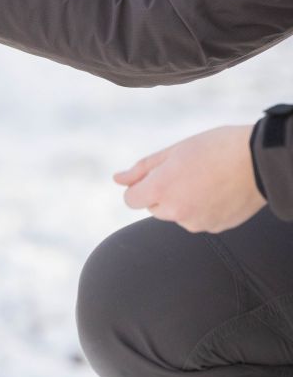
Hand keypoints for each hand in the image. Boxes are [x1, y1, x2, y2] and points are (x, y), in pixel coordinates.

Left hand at [114, 125, 265, 232]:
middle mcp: (175, 212)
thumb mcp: (173, 152)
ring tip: (206, 180)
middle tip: (186, 173)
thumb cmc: (214, 148)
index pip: (131, 200)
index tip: (156, 176)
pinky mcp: (215, 228)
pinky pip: (198, 220)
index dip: (141, 186)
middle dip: (162, 193)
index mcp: (160, 191)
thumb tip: (117, 180)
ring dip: (183, 202)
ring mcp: (196, 223)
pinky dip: (202, 209)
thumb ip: (142, 169)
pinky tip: (218, 191)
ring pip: (177, 215)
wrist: (260, 160)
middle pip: (154, 207)